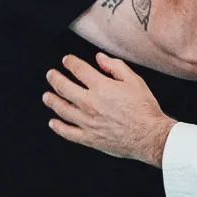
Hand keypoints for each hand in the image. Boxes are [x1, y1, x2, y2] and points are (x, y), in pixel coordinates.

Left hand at [45, 53, 175, 165]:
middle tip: (50, 75)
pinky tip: (53, 122)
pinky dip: (58, 127)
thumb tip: (100, 58)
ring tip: (47, 96)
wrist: (150, 136)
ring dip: (51, 101)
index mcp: (101, 87)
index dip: (70, 62)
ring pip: (61, 109)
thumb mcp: (134, 81)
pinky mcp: (89, 138)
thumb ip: (116, 67)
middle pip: (63, 87)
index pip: (78, 69)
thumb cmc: (145, 109)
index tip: (66, 61)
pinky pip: (67, 132)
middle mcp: (90, 103)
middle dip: (54, 78)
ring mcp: (87, 122)